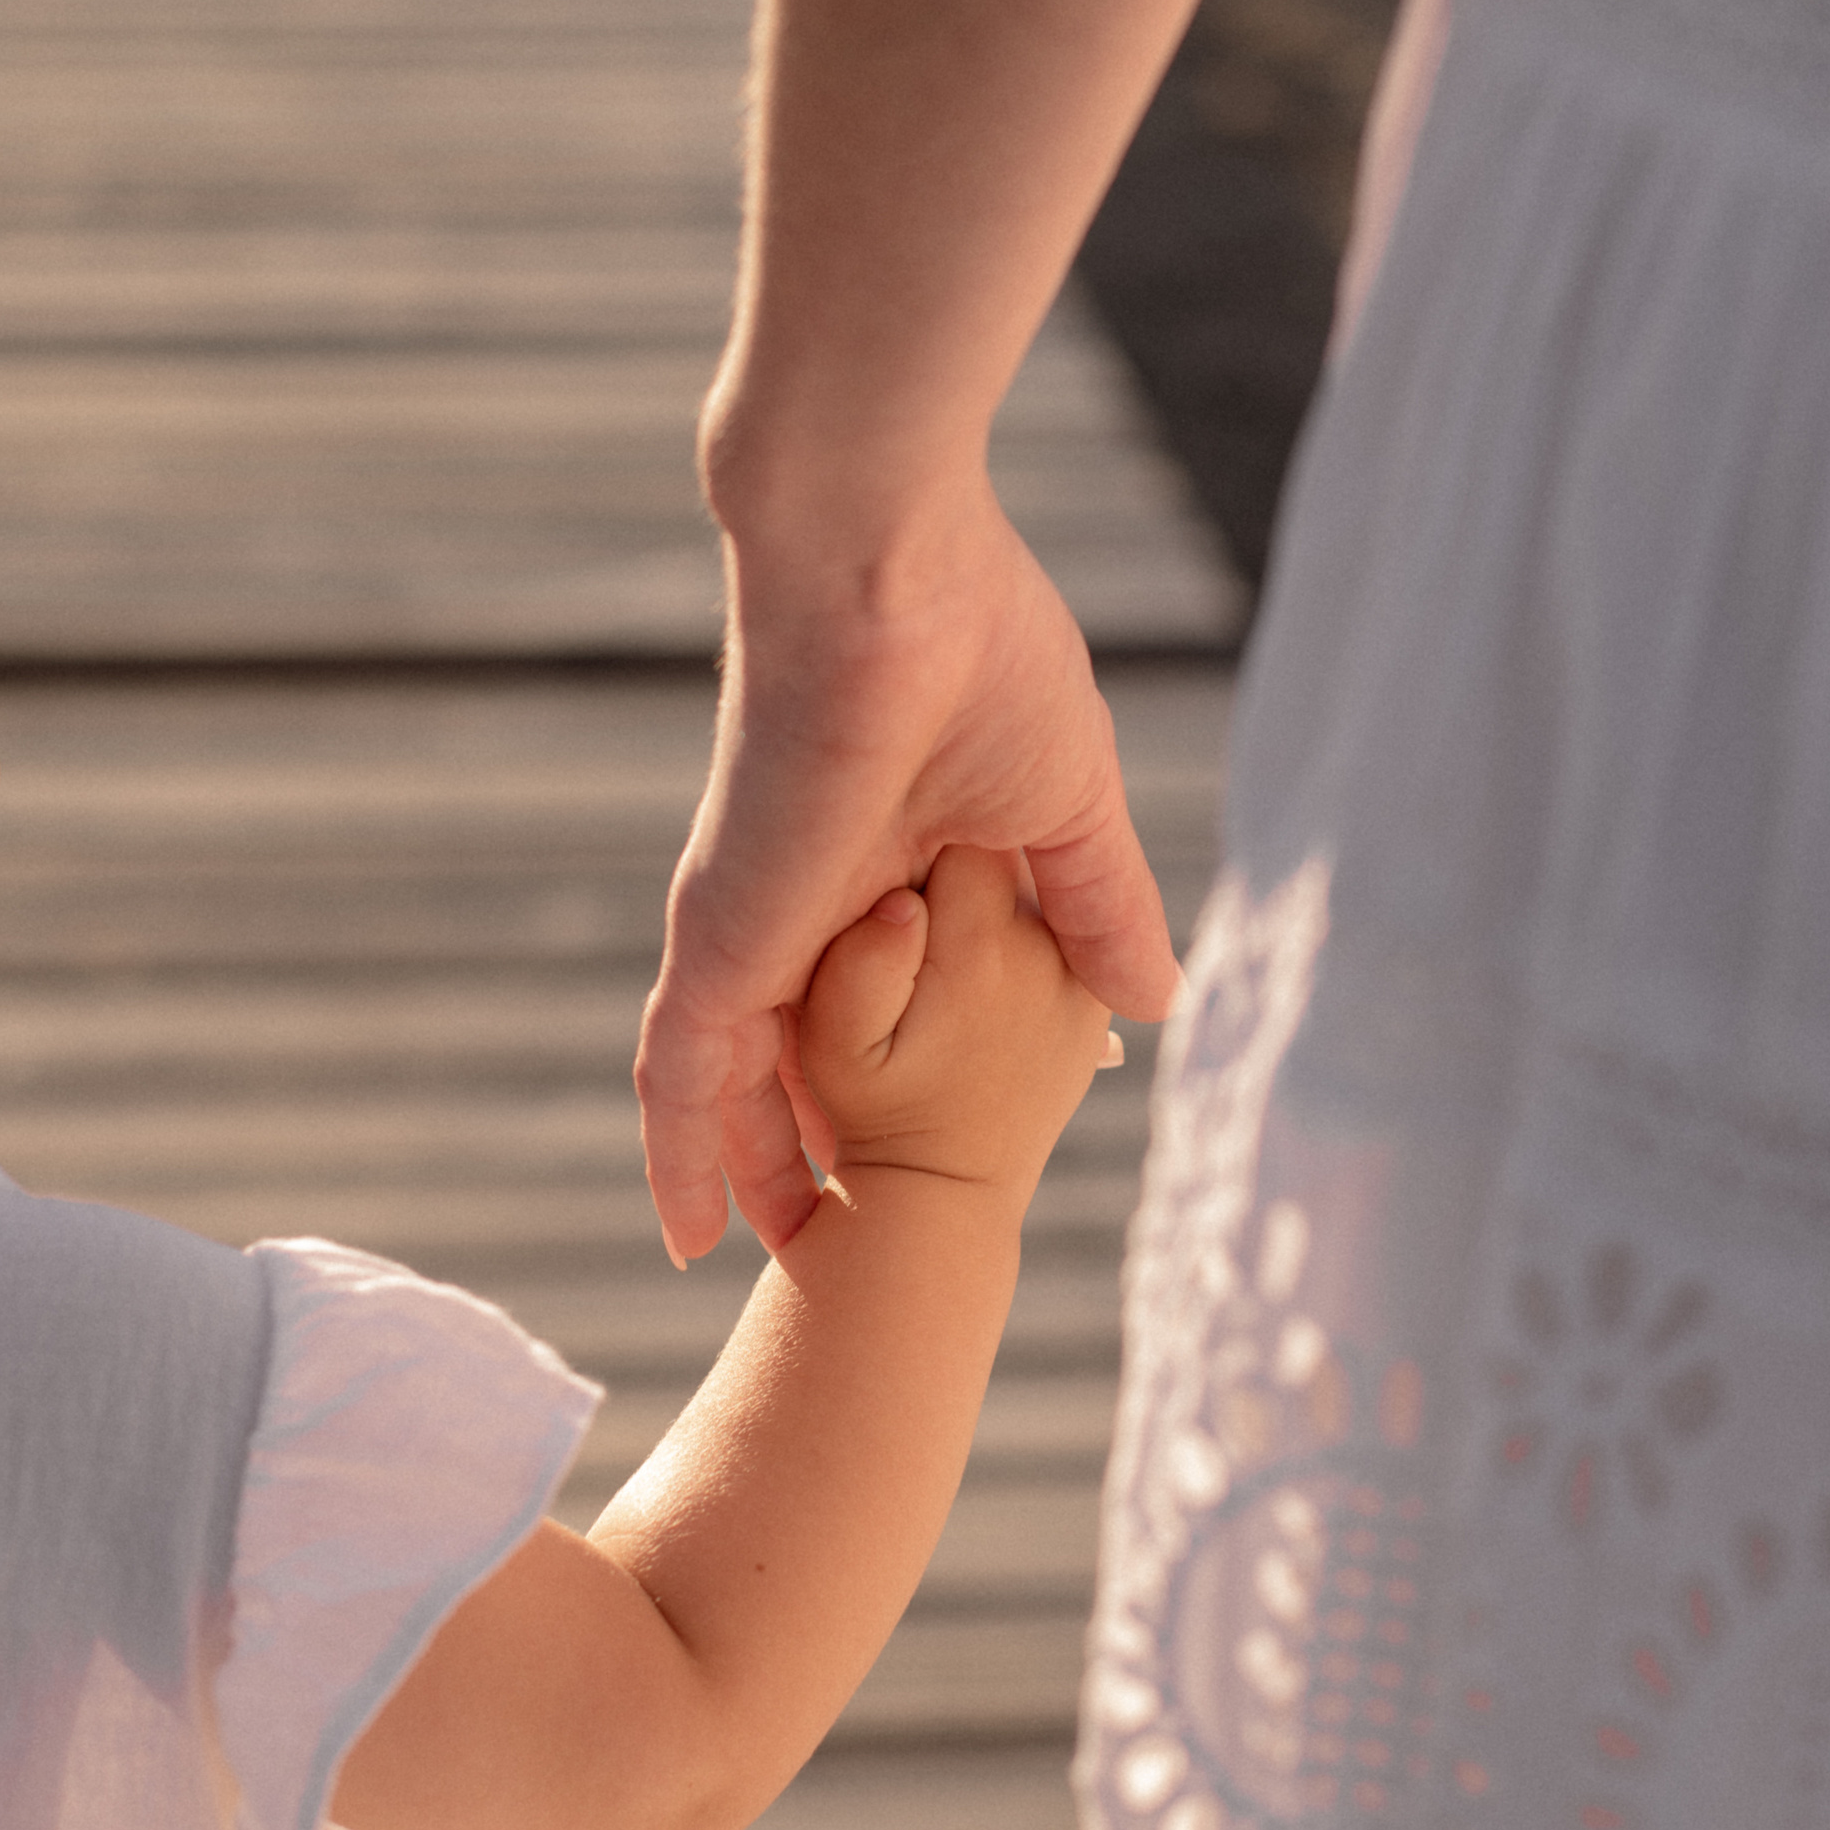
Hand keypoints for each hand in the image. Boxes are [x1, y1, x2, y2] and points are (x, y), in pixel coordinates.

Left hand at [636, 474, 1178, 1261]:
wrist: (886, 572)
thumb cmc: (980, 653)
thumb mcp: (1068, 811)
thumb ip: (1100, 906)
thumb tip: (1152, 998)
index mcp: (886, 867)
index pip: (883, 1000)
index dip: (896, 1075)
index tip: (928, 1144)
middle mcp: (808, 906)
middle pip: (797, 1049)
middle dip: (813, 1136)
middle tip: (837, 1228)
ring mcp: (754, 927)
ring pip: (726, 1080)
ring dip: (743, 1171)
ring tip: (772, 1258)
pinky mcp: (718, 938)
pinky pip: (677, 1072)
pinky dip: (680, 1153)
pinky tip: (687, 1232)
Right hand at [798, 844, 1111, 1208]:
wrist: (946, 1186)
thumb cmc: (871, 1107)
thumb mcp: (833, 1046)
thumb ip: (856, 962)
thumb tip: (902, 899)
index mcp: (980, 943)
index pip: (954, 830)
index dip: (910, 842)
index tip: (883, 880)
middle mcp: (1048, 948)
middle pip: (997, 850)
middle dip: (949, 867)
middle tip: (911, 916)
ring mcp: (1084, 974)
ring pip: (1029, 885)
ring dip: (986, 901)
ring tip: (942, 953)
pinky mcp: (1098, 998)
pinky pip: (1058, 927)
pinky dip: (1018, 934)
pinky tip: (976, 974)